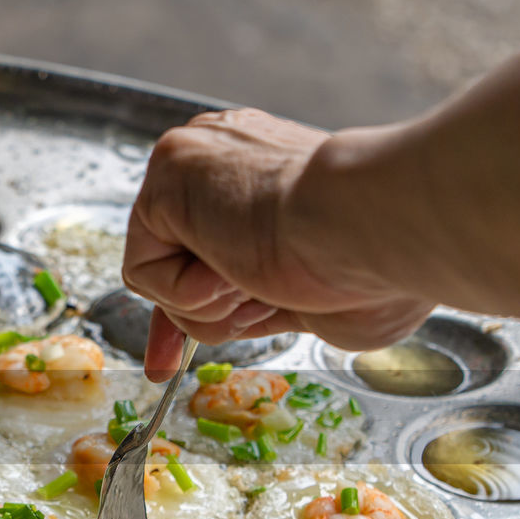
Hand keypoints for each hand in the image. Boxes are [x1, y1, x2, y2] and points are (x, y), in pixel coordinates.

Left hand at [123, 108, 433, 381]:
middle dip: (188, 314)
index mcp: (267, 174)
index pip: (204, 245)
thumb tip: (236, 313)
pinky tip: (234, 267)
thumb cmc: (375, 265)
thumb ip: (265, 295)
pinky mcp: (168, 174)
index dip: (191, 305)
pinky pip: (144, 270)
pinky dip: (186, 293)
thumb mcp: (315, 296)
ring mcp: (196, 163)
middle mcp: (226, 158)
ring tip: (261, 281)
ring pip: (160, 273)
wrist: (374, 229)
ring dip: (208, 305)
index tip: (172, 360)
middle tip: (219, 330)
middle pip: (174, 260)